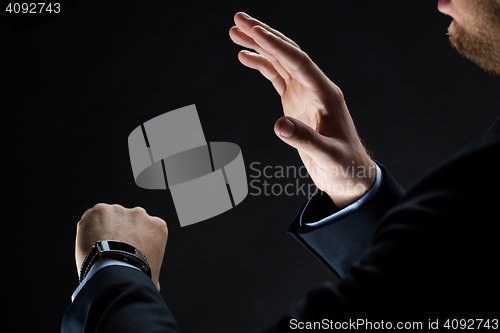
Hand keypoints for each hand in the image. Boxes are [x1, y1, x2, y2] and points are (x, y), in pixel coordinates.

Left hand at [75, 204, 167, 290]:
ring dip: (104, 230)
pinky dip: (88, 229)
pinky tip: (88, 244)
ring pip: (109, 219)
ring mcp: (120, 210)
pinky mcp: (100, 210)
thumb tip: (149, 283)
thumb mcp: (154, 273)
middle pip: (128, 222)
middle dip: (120, 233)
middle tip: (112, 251)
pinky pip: (92, 218)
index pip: (146, 231)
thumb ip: (151, 267)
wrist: (116, 273)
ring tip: (98, 249)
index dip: (135, 242)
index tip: (127, 253)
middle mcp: (141, 214)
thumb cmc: (135, 277)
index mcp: (157, 226)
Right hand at [229, 12, 375, 207]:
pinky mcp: (296, 103)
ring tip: (235, 32)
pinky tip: (245, 57)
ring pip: (280, 62)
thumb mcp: (328, 155)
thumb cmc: (344, 165)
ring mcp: (305, 94)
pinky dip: (261, 65)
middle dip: (264, 34)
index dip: (276, 46)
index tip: (254, 31)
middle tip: (238, 18)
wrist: (349, 174)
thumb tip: (279, 126)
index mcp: (326, 94)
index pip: (299, 62)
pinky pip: (276, 78)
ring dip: (259, 46)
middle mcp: (315, 88)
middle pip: (288, 53)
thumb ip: (305, 140)